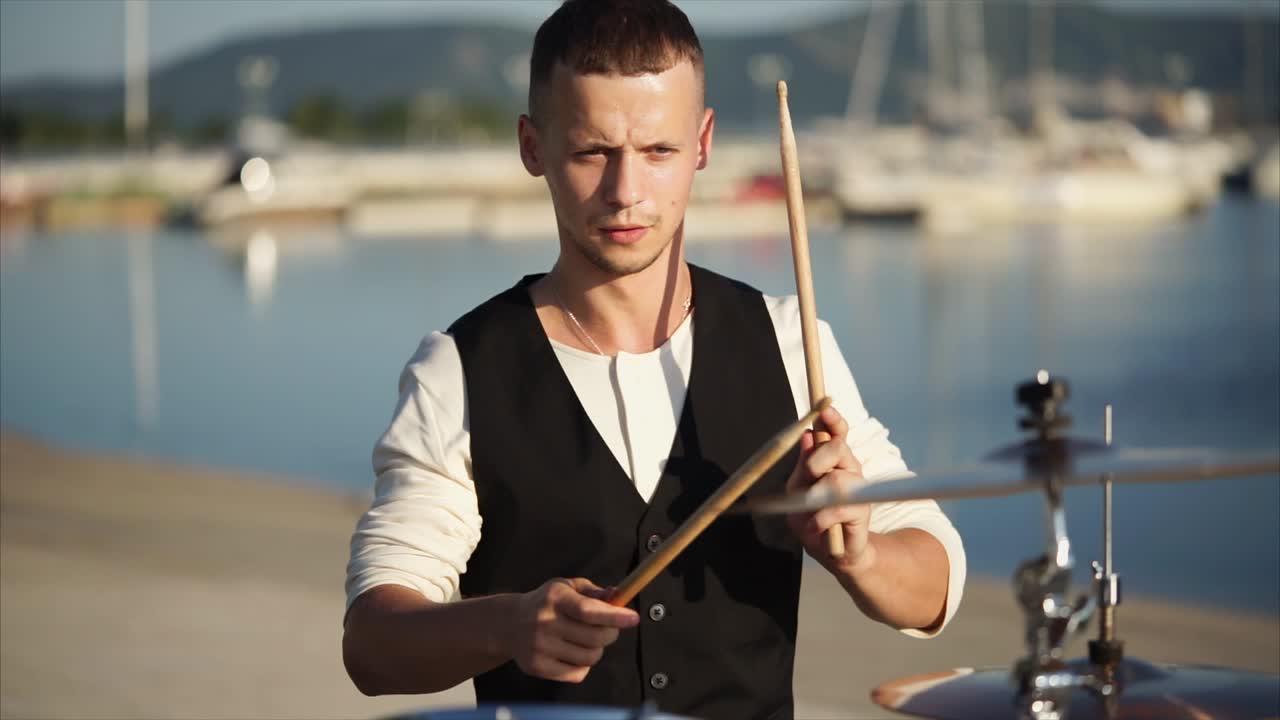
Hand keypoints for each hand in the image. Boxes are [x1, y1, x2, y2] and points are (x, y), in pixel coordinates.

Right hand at [507, 578, 638, 682]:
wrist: (508, 624)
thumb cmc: (546, 603)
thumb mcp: (566, 587)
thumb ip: (594, 591)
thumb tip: (617, 596)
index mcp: (556, 598)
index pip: (588, 610)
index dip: (614, 616)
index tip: (633, 618)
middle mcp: (546, 622)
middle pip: (595, 638)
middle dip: (611, 633)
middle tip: (608, 628)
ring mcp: (541, 647)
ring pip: (590, 657)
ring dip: (596, 650)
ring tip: (585, 640)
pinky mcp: (538, 667)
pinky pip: (577, 674)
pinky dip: (583, 665)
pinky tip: (572, 653)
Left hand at [785, 405, 876, 574]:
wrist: (831, 553)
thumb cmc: (812, 519)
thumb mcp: (798, 490)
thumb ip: (803, 465)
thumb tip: (809, 436)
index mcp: (834, 461)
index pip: (837, 434)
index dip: (833, 420)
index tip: (825, 409)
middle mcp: (849, 470)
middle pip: (837, 448)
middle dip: (818, 459)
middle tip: (809, 476)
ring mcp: (858, 490)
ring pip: (837, 478)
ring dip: (816, 495)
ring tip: (810, 509)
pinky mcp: (862, 513)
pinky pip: (836, 509)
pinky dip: (819, 519)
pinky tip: (815, 526)